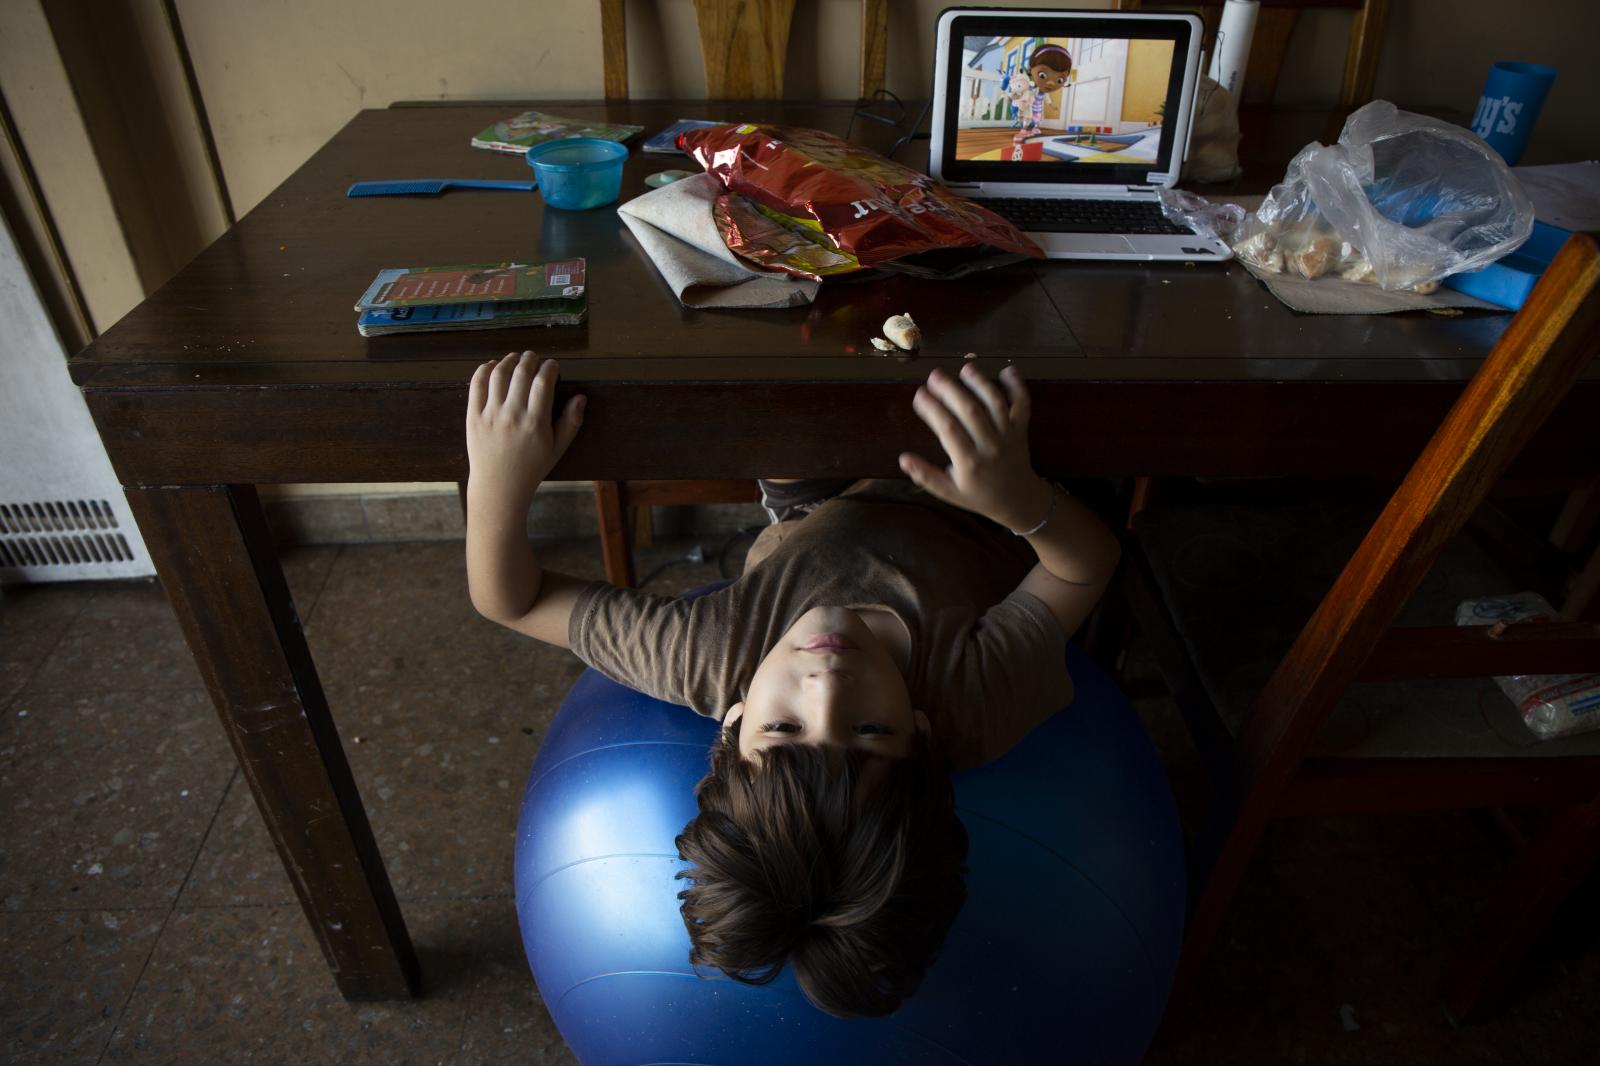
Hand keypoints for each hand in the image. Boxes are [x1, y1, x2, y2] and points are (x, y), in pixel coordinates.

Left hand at [466, 352, 584, 512]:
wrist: (499, 486)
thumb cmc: (531, 468)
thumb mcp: (557, 448)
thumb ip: (571, 422)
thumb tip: (581, 397)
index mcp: (536, 423)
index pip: (543, 382)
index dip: (550, 367)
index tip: (553, 366)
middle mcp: (512, 415)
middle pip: (521, 373)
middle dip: (530, 359)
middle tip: (534, 357)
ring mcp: (490, 415)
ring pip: (499, 374)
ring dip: (509, 361)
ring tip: (516, 359)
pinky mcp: (474, 417)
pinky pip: (477, 385)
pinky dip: (484, 370)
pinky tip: (493, 366)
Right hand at [899, 364, 1050, 531]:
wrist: (1019, 501)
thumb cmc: (979, 496)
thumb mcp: (949, 492)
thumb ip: (926, 476)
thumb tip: (903, 459)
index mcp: (969, 463)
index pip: (948, 430)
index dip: (933, 410)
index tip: (919, 395)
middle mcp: (990, 446)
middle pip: (970, 411)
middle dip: (951, 390)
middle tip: (934, 375)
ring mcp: (1009, 436)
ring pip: (995, 404)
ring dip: (981, 383)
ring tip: (965, 368)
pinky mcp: (1022, 430)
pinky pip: (1023, 405)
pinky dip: (1018, 387)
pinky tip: (1007, 370)